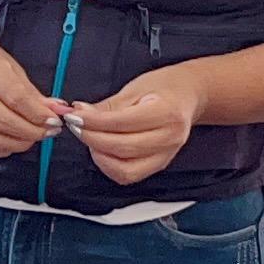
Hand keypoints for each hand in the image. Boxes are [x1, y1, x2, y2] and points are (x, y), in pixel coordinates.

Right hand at [0, 37, 61, 158]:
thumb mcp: (10, 66)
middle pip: (4, 121)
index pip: (15, 98)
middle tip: (49, 131)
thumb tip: (57, 110)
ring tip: (34, 137)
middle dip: (32, 131)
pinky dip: (3, 149)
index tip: (54, 120)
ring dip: (19, 143)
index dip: (38, 114)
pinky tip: (14, 141)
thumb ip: (32, 92)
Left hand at [65, 71, 201, 187]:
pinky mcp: (158, 165)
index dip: (93, 122)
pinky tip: (103, 150)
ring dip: (100, 156)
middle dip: (92, 138)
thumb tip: (79, 113)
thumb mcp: (135, 88)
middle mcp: (169, 138)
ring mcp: (166, 155)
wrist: (188, 96)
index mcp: (166, 113)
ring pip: (125, 169)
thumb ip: (106, 106)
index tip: (75, 116)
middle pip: (122, 148)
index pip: (122, 123)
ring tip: (91, 138)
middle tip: (76, 126)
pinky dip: (110, 166)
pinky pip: (129, 175)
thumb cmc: (164, 88)